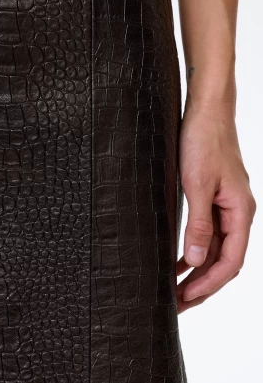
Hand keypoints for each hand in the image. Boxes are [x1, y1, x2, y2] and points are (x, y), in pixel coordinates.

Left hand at [176, 100, 256, 312]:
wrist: (206, 112)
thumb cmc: (204, 141)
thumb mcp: (197, 184)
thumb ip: (198, 223)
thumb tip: (197, 260)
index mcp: (240, 212)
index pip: (231, 261)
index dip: (209, 283)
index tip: (185, 298)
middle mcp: (237, 213)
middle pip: (224, 260)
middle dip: (202, 284)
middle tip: (176, 303)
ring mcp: (226, 206)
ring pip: (216, 248)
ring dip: (197, 270)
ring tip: (174, 288)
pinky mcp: (214, 198)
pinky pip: (208, 232)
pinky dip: (195, 249)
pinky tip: (179, 259)